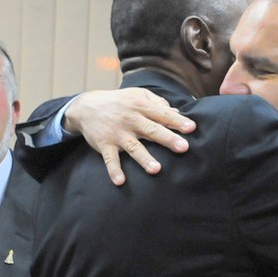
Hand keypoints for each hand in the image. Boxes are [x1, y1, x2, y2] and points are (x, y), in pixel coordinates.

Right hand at [64, 88, 195, 185]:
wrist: (85, 107)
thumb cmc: (120, 102)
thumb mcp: (138, 95)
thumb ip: (158, 103)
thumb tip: (177, 113)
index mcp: (141, 107)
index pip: (162, 114)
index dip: (177, 121)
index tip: (191, 128)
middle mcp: (130, 120)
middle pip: (152, 130)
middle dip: (167, 139)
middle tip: (183, 148)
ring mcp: (117, 133)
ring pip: (133, 147)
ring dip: (144, 159)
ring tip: (156, 170)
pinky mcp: (104, 145)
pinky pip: (110, 159)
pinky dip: (114, 170)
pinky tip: (120, 181)